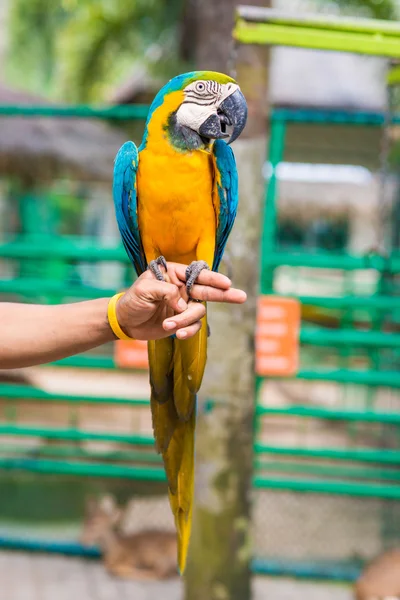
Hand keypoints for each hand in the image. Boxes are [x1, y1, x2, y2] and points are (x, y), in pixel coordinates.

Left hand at [115, 262, 245, 340]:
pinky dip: (187, 331)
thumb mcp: (144, 289)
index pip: (197, 274)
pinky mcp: (182, 321)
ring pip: (198, 312)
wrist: (125, 322)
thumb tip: (183, 304)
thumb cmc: (132, 300)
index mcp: (174, 274)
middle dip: (224, 294)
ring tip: (168, 325)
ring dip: (186, 320)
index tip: (226, 283)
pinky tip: (177, 334)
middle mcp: (182, 289)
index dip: (213, 278)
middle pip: (208, 290)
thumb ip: (165, 291)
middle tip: (241, 297)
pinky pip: (193, 326)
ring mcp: (184, 306)